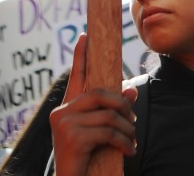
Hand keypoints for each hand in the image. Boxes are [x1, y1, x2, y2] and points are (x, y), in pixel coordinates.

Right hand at [49, 34, 136, 175]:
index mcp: (67, 108)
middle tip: (133, 122)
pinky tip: (128, 151)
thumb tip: (131, 90)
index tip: (85, 35)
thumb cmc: (86, 158)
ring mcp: (64, 124)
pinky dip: (123, 142)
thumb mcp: (102, 132)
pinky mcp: (72, 137)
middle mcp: (60, 112)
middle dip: (122, 108)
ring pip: (108, 115)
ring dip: (126, 129)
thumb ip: (113, 111)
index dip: (80, 56)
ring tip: (131, 141)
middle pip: (101, 95)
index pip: (75, 76)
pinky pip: (108, 132)